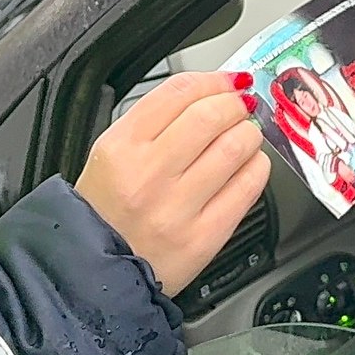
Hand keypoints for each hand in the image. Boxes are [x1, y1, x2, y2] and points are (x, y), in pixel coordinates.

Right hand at [76, 72, 270, 294]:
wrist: (97, 275)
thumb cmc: (106, 212)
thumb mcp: (110, 155)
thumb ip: (154, 122)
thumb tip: (208, 93)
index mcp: (121, 148)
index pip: (177, 94)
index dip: (212, 80)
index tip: (227, 81)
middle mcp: (149, 175)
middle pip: (210, 116)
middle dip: (235, 103)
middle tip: (242, 105)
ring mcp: (178, 208)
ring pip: (234, 147)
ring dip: (250, 133)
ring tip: (247, 134)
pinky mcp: (204, 237)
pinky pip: (247, 189)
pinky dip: (257, 168)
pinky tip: (251, 164)